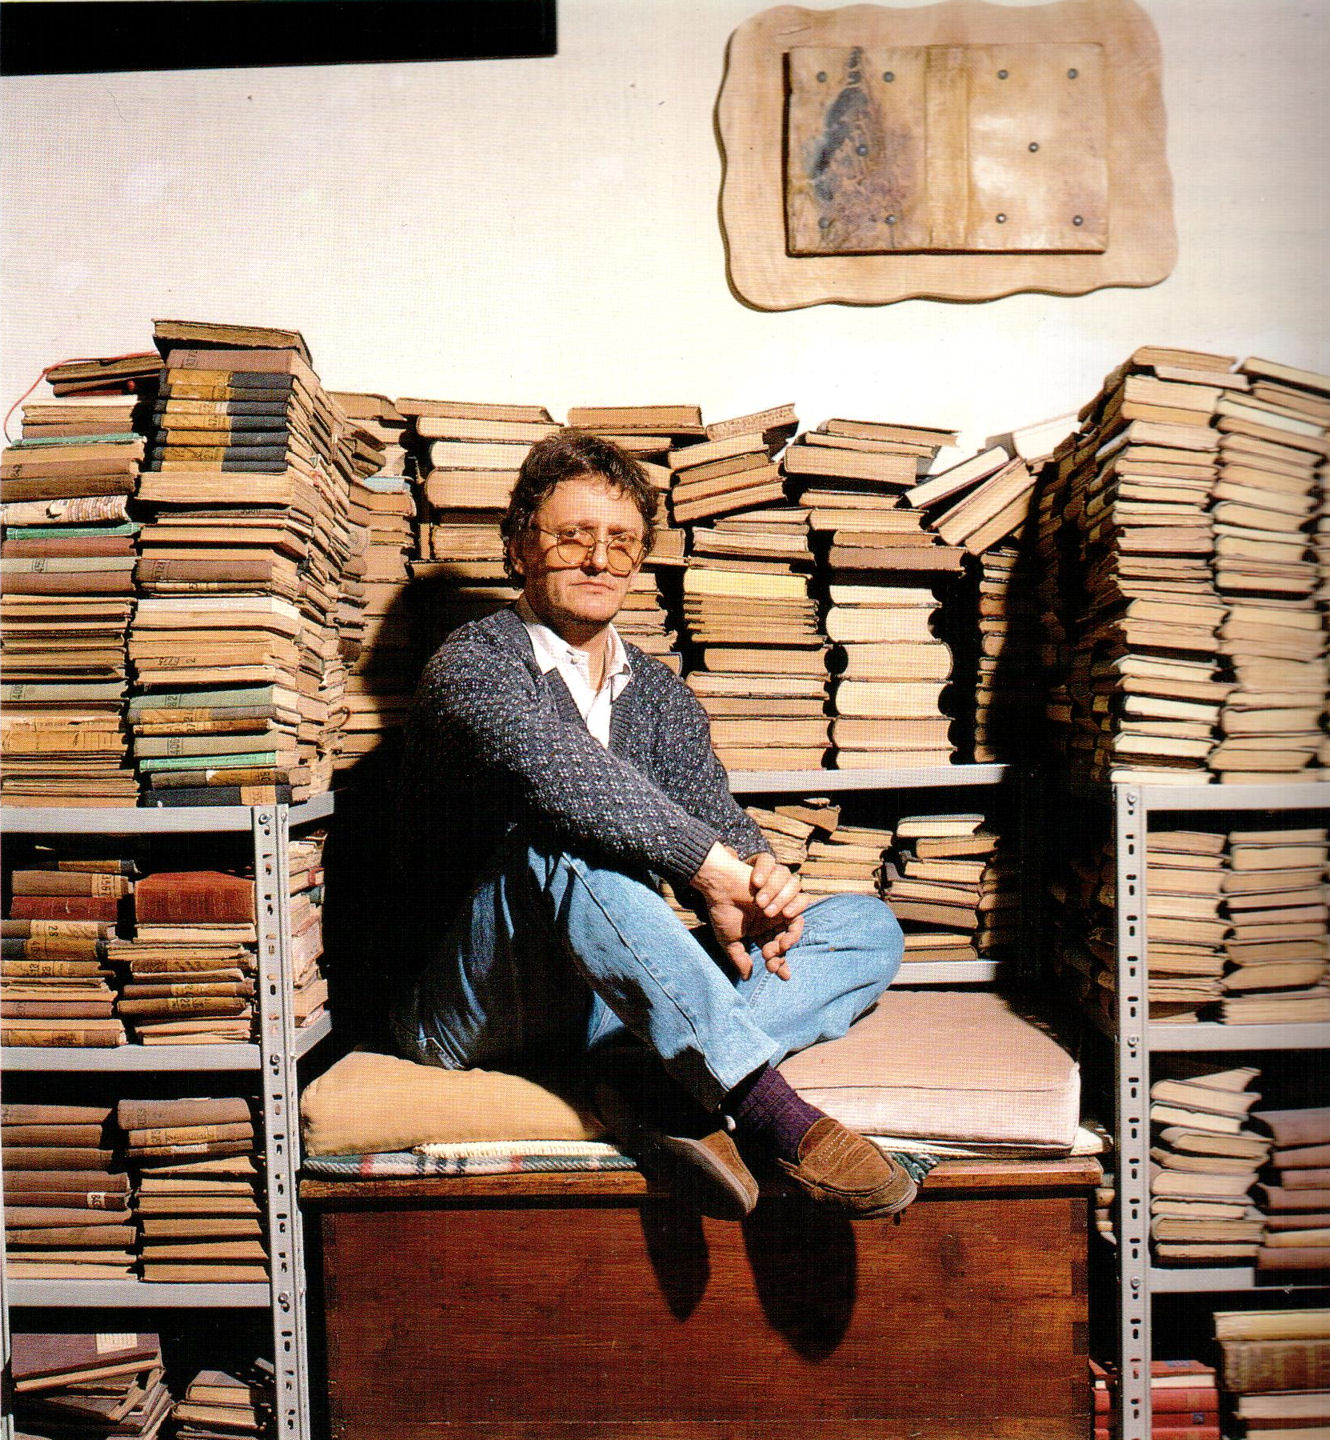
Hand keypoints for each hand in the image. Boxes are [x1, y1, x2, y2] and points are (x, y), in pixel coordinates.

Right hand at [690, 844, 806, 981]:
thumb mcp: (728, 939)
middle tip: (770, 950)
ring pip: (798, 910)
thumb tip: (747, 977)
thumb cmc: (722, 910)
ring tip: (766, 912)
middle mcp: (777, 915)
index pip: (780, 948)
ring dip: (782, 910)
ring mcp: (780, 897)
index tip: (777, 971)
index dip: (781, 961)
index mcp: (766, 929)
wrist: (716, 883)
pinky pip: (791, 885)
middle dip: (785, 943)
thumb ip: (739, 957)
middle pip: (794, 932)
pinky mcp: (779, 879)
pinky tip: (760, 894)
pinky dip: (779, 889)